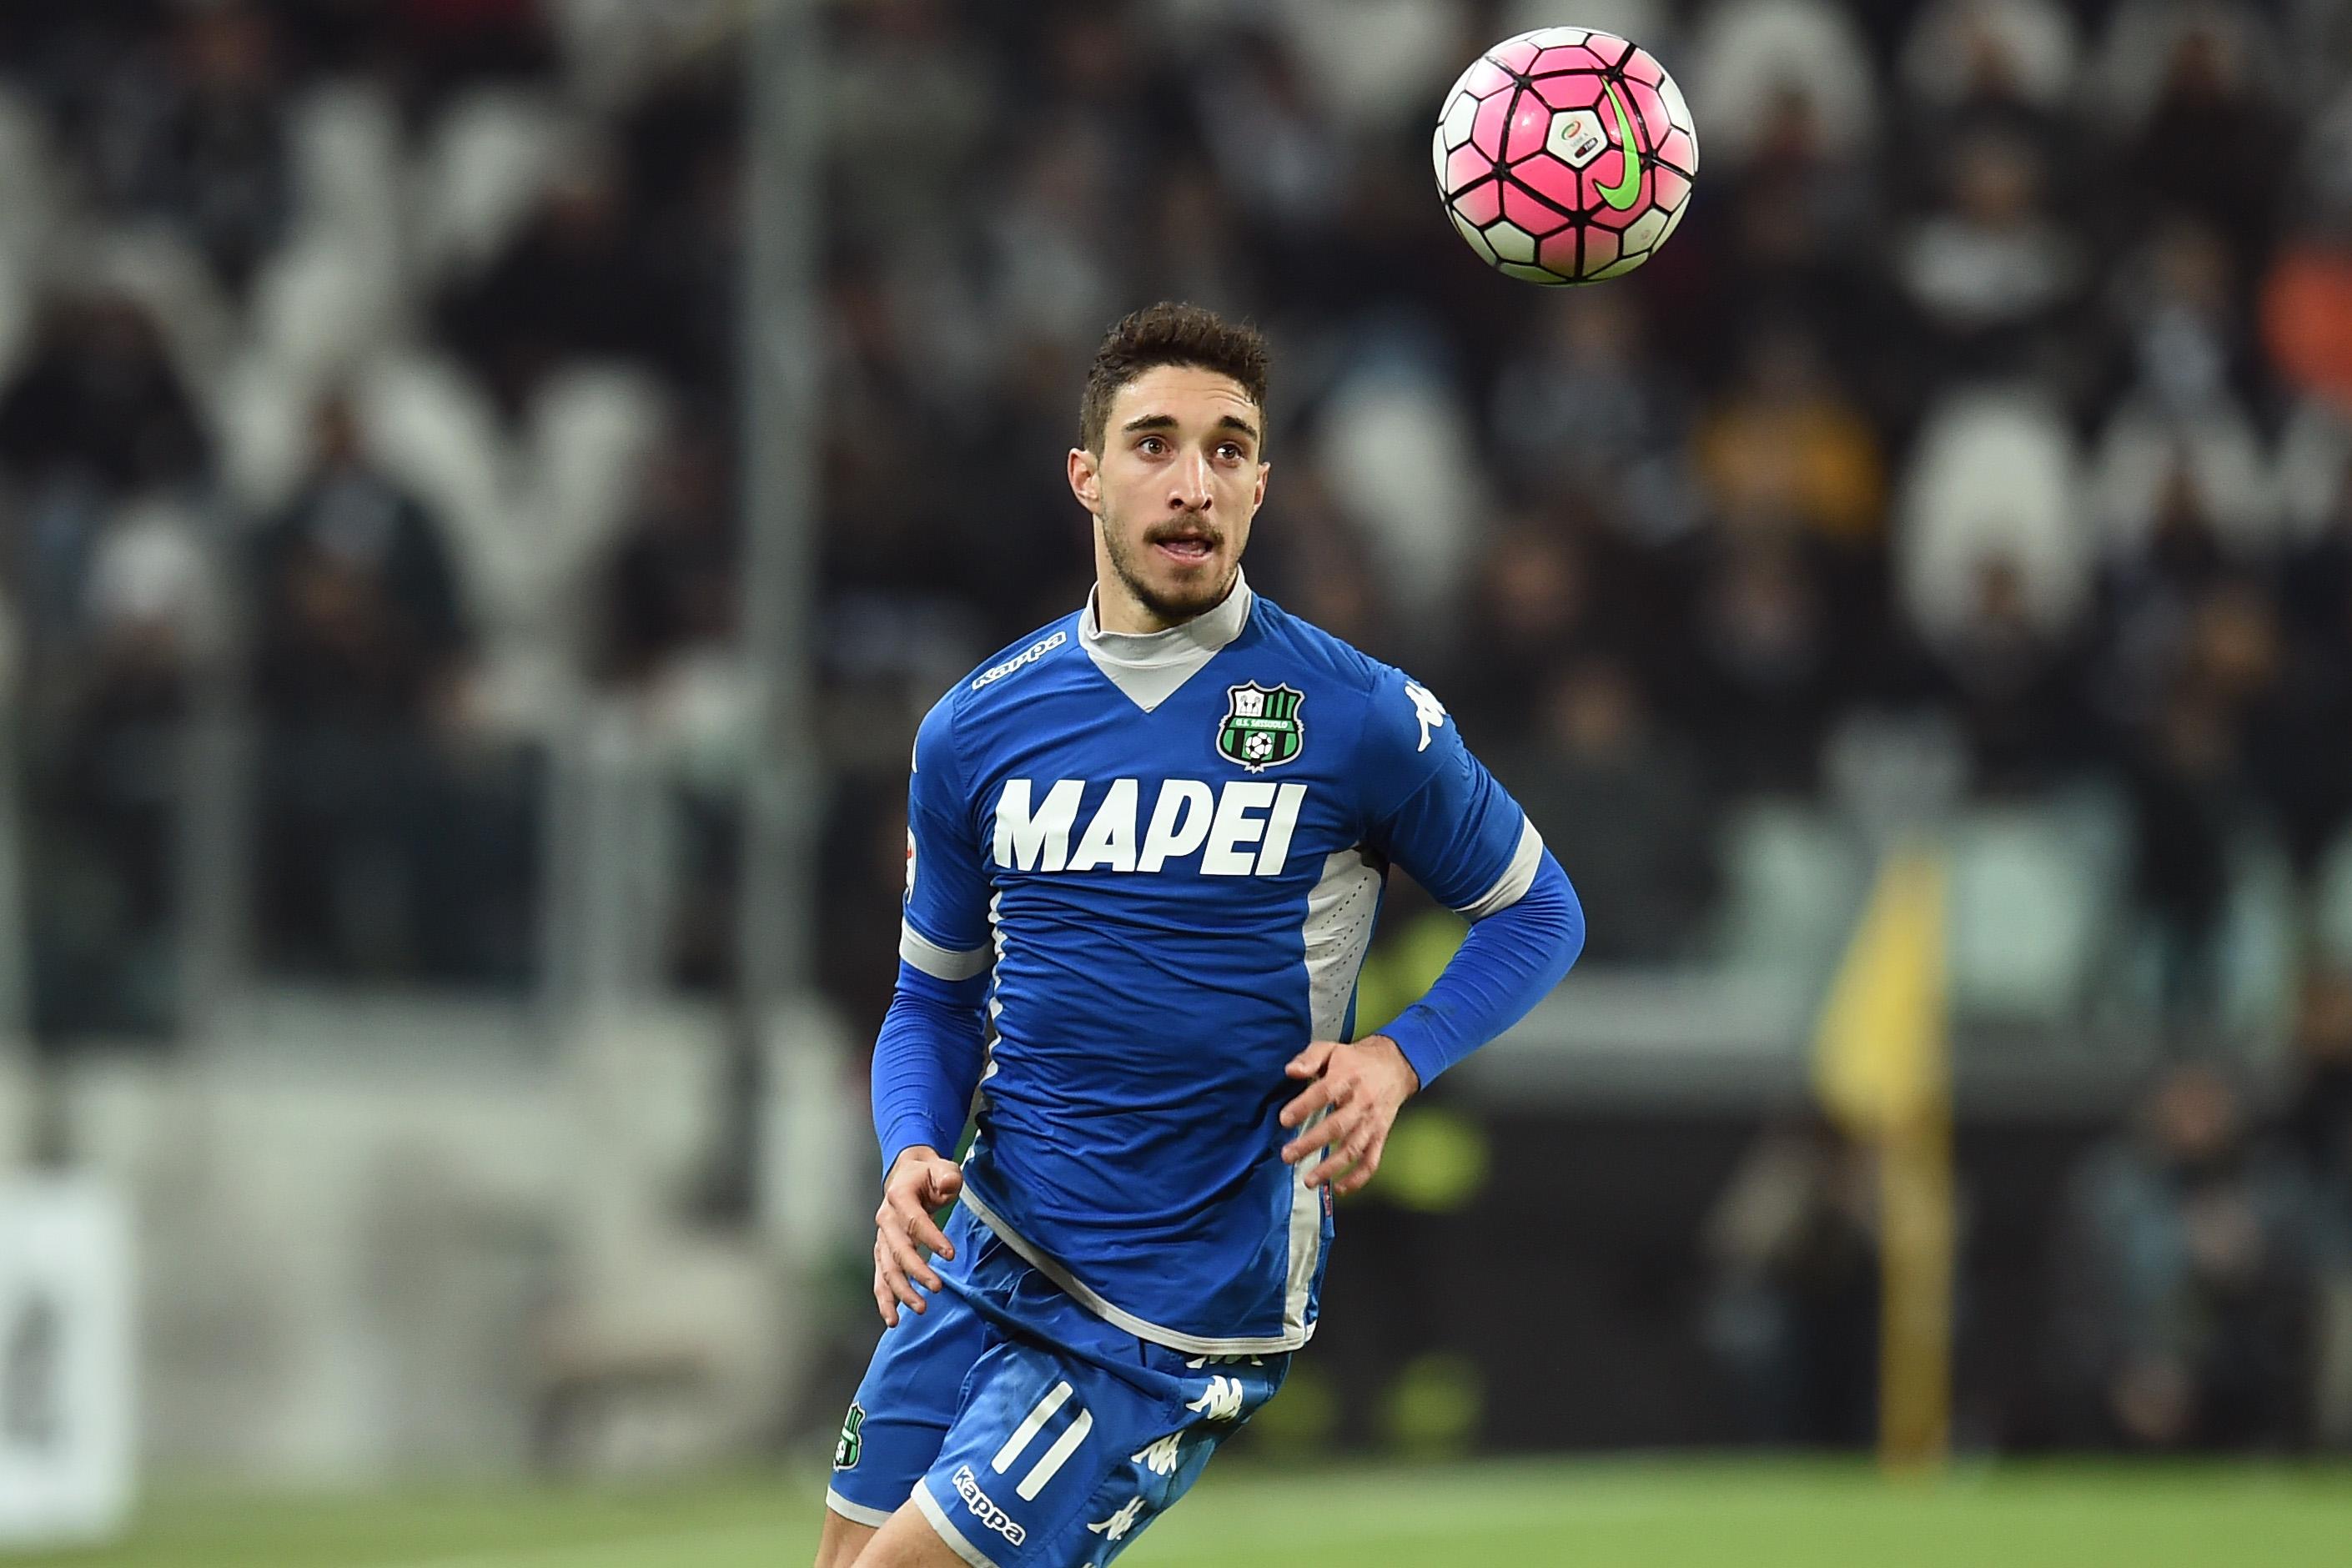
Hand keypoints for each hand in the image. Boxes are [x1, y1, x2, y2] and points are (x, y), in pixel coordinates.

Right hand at [873, 1146, 962, 1326]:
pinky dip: (885, 1299)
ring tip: (919, 1309)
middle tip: (936, 1288)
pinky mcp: (884, 1252)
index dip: (931, 1238)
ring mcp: (882, 1237)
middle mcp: (886, 1219)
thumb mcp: (942, 1167)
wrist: (907, 1174)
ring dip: (901, 1291)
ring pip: (887, 1268)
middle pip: (898, 1250)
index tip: (950, 1255)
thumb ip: (946, 1174)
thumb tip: (948, 1184)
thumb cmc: (928, 1174)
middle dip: (916, 1271)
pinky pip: (881, 1278)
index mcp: (899, 1196)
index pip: (914, 1221)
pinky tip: (893, 1319)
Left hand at [1277, 1036, 1419, 1196]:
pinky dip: (1357, 1178)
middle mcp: (1361, 1102)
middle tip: (1288, 1156)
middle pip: (1337, 1126)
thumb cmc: (1355, 1060)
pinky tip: (1340, 1188)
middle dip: (1311, 1144)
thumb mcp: (1331, 1049)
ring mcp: (1372, 1122)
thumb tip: (1290, 1070)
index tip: (1284, 1119)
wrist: (1394, 1065)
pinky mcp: (1380, 1135)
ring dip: (1331, 1167)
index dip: (1303, 1107)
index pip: (1324, 1093)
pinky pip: (1371, 1161)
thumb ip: (1309, 1058)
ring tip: (1309, 1180)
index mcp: (1347, 1078)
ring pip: (1353, 1148)